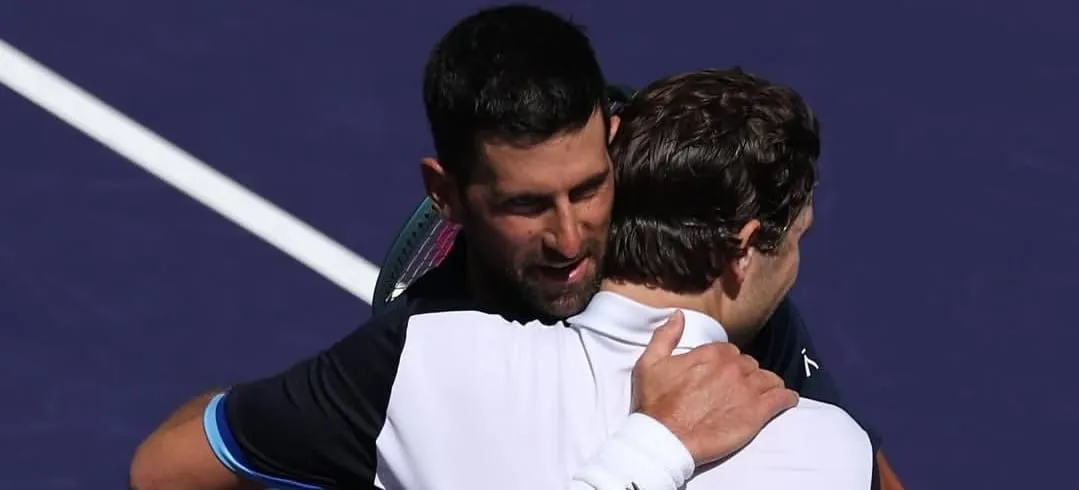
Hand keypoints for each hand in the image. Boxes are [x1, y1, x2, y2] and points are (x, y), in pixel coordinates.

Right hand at [630, 311, 798, 465]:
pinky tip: (785, 400)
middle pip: (749, 365)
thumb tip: (679, 316)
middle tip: (735, 390)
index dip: (725, 363)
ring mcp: (748, 389)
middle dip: (744, 375)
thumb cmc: (654, 404)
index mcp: (711, 354)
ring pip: (768, 378)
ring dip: (765, 385)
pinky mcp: (758, 412)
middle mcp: (733, 367)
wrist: (665, 439)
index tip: (720, 375)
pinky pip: (782, 398)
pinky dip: (786, 398)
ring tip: (761, 395)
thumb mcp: (649, 363)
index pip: (729, 351)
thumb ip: (665, 335)